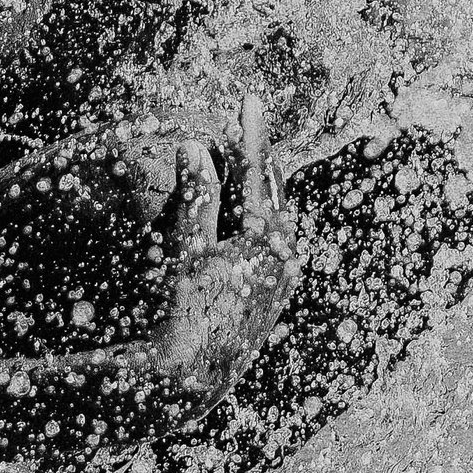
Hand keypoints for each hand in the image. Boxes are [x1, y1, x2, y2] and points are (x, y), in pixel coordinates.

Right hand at [139, 96, 301, 420]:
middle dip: (257, 160)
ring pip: (273, 218)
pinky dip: (254, 219)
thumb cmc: (188, 310)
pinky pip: (268, 242)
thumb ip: (196, 197)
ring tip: (243, 163)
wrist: (197, 373)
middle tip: (247, 125)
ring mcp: (282, 277)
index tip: (250, 100)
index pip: (257, 174)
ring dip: (255, 190)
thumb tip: (196, 146)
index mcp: (267, 241)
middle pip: (273, 193)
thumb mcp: (188, 249)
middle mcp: (284, 257)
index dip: (251, 135)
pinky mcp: (274, 293)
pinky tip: (241, 214)